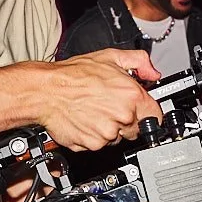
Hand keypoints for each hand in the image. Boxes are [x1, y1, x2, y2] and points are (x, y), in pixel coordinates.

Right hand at [40, 49, 163, 151]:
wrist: (46, 91)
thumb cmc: (73, 75)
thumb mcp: (110, 56)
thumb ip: (139, 62)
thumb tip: (152, 73)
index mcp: (131, 95)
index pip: (155, 115)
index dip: (147, 111)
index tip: (141, 110)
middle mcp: (122, 116)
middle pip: (136, 128)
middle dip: (126, 119)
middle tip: (109, 106)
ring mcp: (107, 133)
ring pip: (117, 137)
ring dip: (109, 127)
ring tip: (94, 110)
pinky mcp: (92, 144)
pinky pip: (100, 144)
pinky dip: (93, 135)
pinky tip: (85, 120)